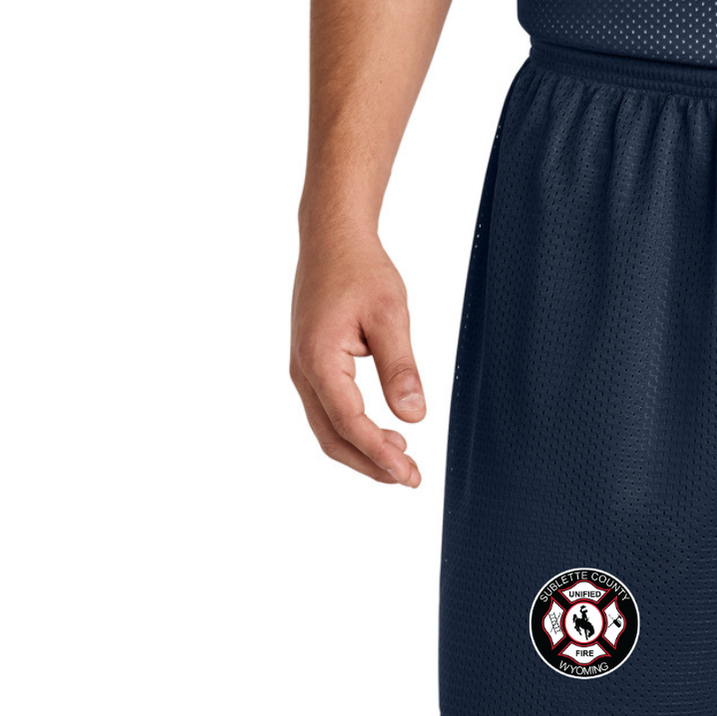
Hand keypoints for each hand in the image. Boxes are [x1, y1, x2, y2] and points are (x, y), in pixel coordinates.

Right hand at [290, 229, 425, 485]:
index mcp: (319, 359)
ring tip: (403, 459)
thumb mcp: (391, 315)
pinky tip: (385, 434)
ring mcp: (303, 370)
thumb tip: (414, 417)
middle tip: (411, 477)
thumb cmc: (360, 269)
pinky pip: (328, 412)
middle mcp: (303, 371)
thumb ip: (401, 368)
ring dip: (363, 451)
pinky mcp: (311, 366)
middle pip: (332, 438)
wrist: (332, 238)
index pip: (350, 423)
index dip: (380, 455)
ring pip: (328, 430)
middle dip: (371, 465)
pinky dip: (354, 433)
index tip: (410, 474)